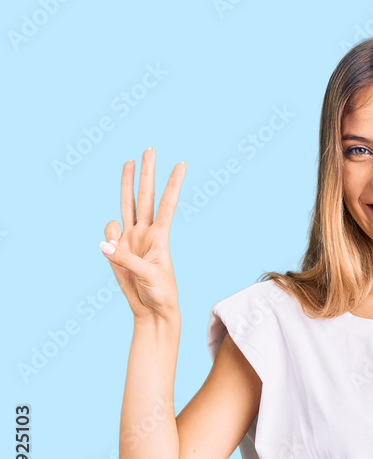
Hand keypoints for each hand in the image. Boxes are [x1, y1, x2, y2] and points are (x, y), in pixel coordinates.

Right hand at [99, 148, 186, 321]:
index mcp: (160, 236)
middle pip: (146, 195)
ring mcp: (131, 238)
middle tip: (149, 149)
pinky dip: (106, 236)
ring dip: (126, 183)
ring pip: (127, 204)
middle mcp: (146, 232)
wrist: (151, 309)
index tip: (182, 163)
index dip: (173, 184)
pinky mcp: (118, 248)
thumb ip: (126, 259)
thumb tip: (103, 244)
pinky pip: (108, 233)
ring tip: (128, 162)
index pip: (167, 204)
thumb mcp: (149, 276)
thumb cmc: (160, 292)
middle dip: (147, 172)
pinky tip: (110, 248)